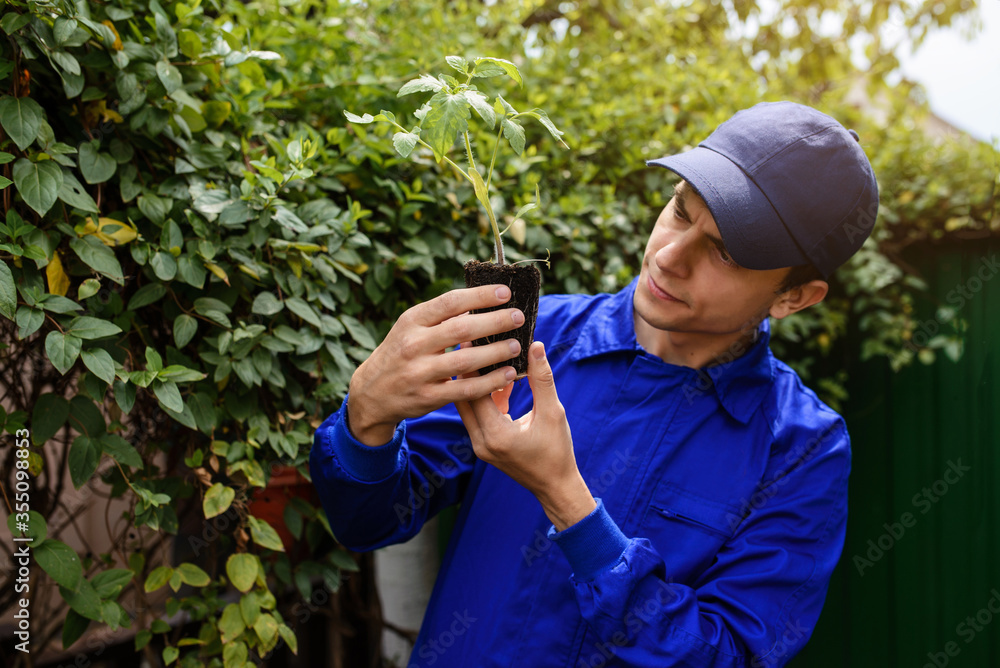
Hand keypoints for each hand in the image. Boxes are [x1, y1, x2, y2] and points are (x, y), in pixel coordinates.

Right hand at [347, 285, 524, 445]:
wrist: (372, 391)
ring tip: (516, 346)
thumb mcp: (411, 327)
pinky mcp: (428, 397)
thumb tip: (480, 301)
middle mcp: (413, 345)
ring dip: (495, 353)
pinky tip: (507, 374)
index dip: (479, 296)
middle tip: (518, 317)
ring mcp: (419, 373)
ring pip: (465, 361)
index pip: (450, 303)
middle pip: (461, 329)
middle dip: (494, 322)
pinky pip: (465, 390)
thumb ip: (440, 316)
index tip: (505, 293)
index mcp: (412, 320)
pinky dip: (489, 382)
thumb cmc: (401, 351)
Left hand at [455, 341, 595, 530]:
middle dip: (468, 369)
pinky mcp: (484, 446)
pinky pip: (477, 415)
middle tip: (470, 342)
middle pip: (463, 396)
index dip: (473, 363)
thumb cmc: (557, 452)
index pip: (474, 391)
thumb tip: (536, 346)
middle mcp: (481, 441)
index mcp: (496, 435)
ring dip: (476, 383)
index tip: (472, 338)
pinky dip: (485, 397)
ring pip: (468, 406)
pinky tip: (500, 381)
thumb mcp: (553, 413)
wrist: (555, 487)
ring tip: (483, 356)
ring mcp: (480, 446)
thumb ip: (542, 380)